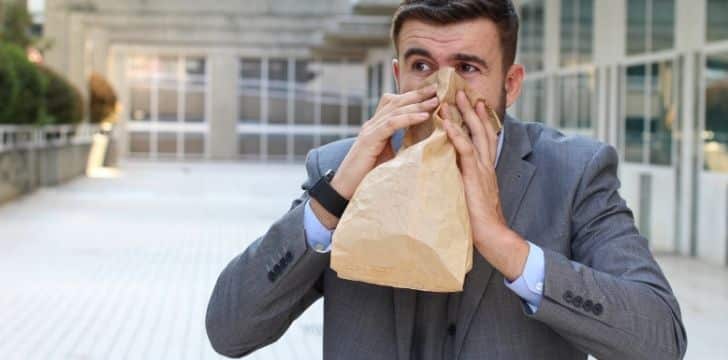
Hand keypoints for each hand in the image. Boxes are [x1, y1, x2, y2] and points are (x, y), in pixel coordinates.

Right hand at [310, 84, 438, 228]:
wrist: (345, 189)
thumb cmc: (367, 177)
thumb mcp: (388, 157)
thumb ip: (400, 146)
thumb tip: (423, 143)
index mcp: (376, 127)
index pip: (394, 104)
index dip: (413, 97)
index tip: (433, 94)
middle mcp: (372, 124)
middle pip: (396, 101)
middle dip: (418, 94)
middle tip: (437, 88)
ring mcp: (369, 130)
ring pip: (395, 109)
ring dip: (417, 104)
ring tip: (435, 101)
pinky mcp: (370, 139)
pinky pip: (392, 124)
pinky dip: (409, 118)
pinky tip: (424, 115)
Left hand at [441, 91, 528, 280]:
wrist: (492, 235)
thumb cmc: (477, 220)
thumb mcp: (470, 194)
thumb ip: (463, 180)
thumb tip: (448, 172)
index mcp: (486, 168)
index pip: (484, 138)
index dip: (479, 119)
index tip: (473, 103)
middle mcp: (486, 164)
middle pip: (481, 129)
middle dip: (471, 109)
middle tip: (461, 91)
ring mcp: (482, 169)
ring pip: (473, 134)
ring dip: (462, 114)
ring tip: (451, 98)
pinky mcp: (474, 176)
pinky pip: (464, 150)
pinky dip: (455, 134)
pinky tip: (446, 123)